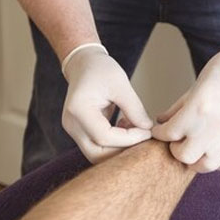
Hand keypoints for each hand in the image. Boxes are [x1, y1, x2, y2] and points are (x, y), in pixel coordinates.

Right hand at [62, 47, 152, 162]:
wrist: (83, 64)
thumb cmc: (101, 69)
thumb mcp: (121, 85)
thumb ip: (135, 109)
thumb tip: (148, 129)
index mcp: (79, 110)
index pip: (104, 137)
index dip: (129, 139)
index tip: (147, 131)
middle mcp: (72, 124)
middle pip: (97, 154)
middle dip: (123, 150)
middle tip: (143, 136)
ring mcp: (74, 130)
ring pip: (97, 154)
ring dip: (119, 148)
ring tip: (135, 129)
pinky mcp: (80, 132)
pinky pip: (98, 147)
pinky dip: (115, 143)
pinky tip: (126, 126)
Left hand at [152, 38, 219, 171]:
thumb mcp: (197, 85)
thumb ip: (178, 108)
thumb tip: (161, 122)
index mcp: (197, 109)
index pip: (168, 133)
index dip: (160, 132)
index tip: (159, 130)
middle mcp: (213, 128)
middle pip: (183, 156)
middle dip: (176, 148)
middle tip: (177, 138)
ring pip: (204, 166)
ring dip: (196, 158)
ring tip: (195, 146)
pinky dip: (218, 160)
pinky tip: (215, 148)